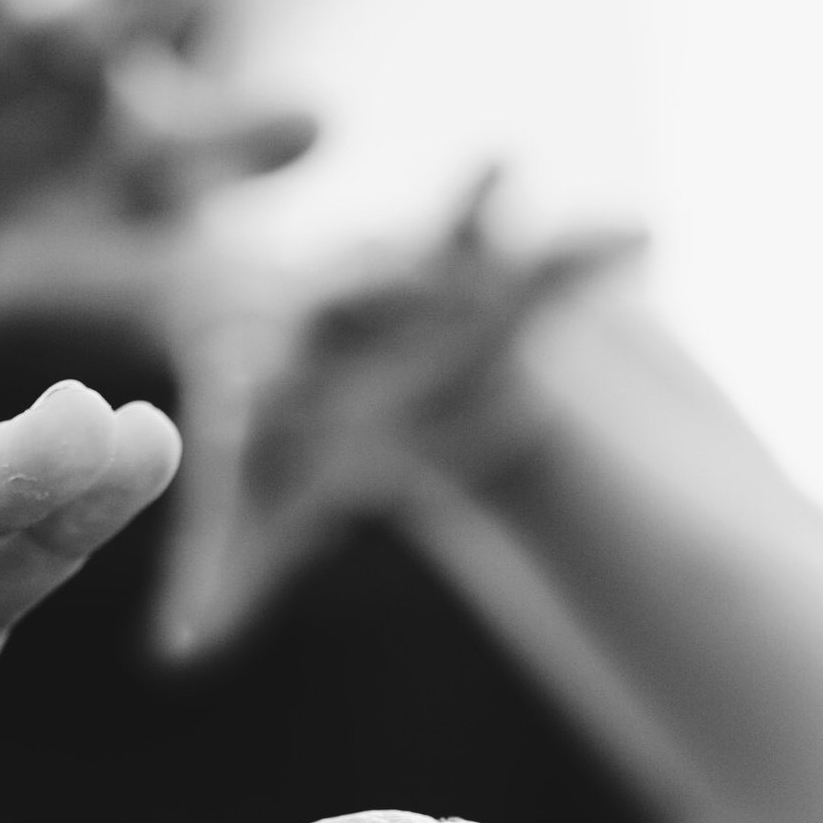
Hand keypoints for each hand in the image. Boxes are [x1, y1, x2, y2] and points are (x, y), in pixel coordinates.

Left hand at [157, 173, 637, 655]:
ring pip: (449, 245)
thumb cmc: (316, 441)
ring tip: (497, 164)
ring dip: (471, 209)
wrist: (389, 364)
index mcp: (278, 348)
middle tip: (354, 274)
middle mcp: (346, 294)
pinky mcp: (506, 273)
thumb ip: (226, 574)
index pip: (263, 367)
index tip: (241, 372)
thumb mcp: (276, 511)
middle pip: (351, 286)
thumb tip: (172, 658)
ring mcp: (429, 274)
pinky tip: (650, 229)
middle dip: (362, 280)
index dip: (254, 374)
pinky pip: (555, 255)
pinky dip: (598, 246)